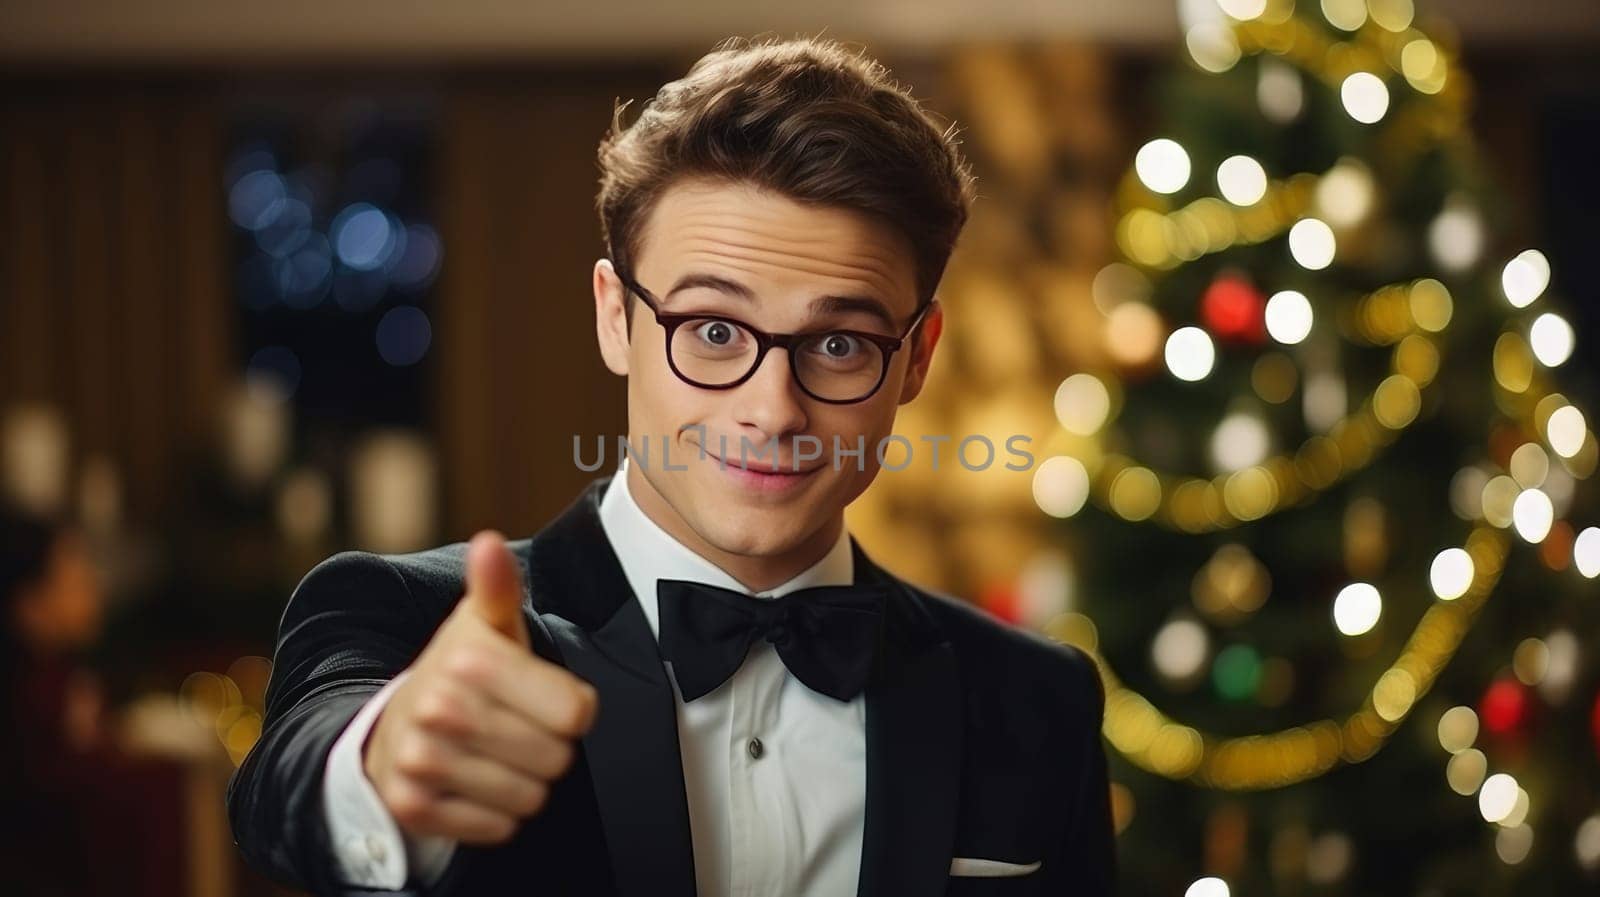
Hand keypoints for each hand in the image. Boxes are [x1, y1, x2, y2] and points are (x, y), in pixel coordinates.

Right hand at [363, 530, 598, 843]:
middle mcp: (439, 709)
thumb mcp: (485, 625)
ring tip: (495, 754)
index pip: (577, 713)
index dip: (571, 709)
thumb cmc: (458, 673)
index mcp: (470, 660)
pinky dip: (495, 813)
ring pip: (531, 798)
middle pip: (557, 758)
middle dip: (546, 747)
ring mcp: (422, 760)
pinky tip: (474, 782)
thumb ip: (498, 587)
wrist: (392, 727)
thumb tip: (489, 544)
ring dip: (523, 782)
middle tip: (515, 727)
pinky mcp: (414, 806)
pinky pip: (498, 828)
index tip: (543, 697)